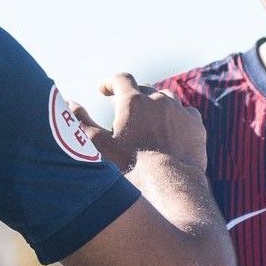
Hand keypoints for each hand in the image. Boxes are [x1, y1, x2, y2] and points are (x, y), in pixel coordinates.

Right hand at [73, 74, 205, 170]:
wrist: (170, 186)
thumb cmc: (130, 167)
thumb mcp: (99, 146)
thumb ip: (82, 122)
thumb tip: (69, 104)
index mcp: (133, 100)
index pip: (120, 79)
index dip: (110, 82)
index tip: (103, 90)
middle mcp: (158, 99)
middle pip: (143, 89)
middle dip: (132, 97)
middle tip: (123, 112)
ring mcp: (180, 111)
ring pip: (166, 99)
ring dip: (155, 106)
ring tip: (148, 121)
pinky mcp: (196, 125)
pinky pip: (186, 113)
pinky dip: (176, 117)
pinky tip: (171, 130)